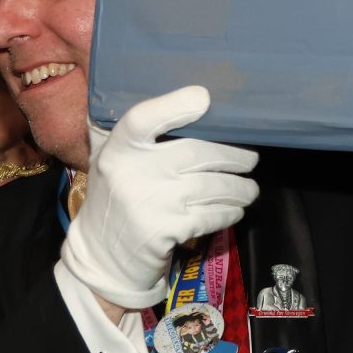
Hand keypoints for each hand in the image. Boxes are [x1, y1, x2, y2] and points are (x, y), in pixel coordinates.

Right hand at [54, 86, 259, 314]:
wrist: (101, 257)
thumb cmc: (113, 198)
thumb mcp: (107, 160)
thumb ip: (127, 130)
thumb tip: (174, 95)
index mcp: (117, 149)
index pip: (142, 119)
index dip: (175, 105)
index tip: (204, 98)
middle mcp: (132, 173)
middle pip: (196, 152)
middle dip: (233, 156)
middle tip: (250, 158)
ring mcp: (151, 204)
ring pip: (211, 186)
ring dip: (239, 187)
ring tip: (250, 187)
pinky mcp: (165, 232)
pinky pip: (211, 215)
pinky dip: (229, 211)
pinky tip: (236, 209)